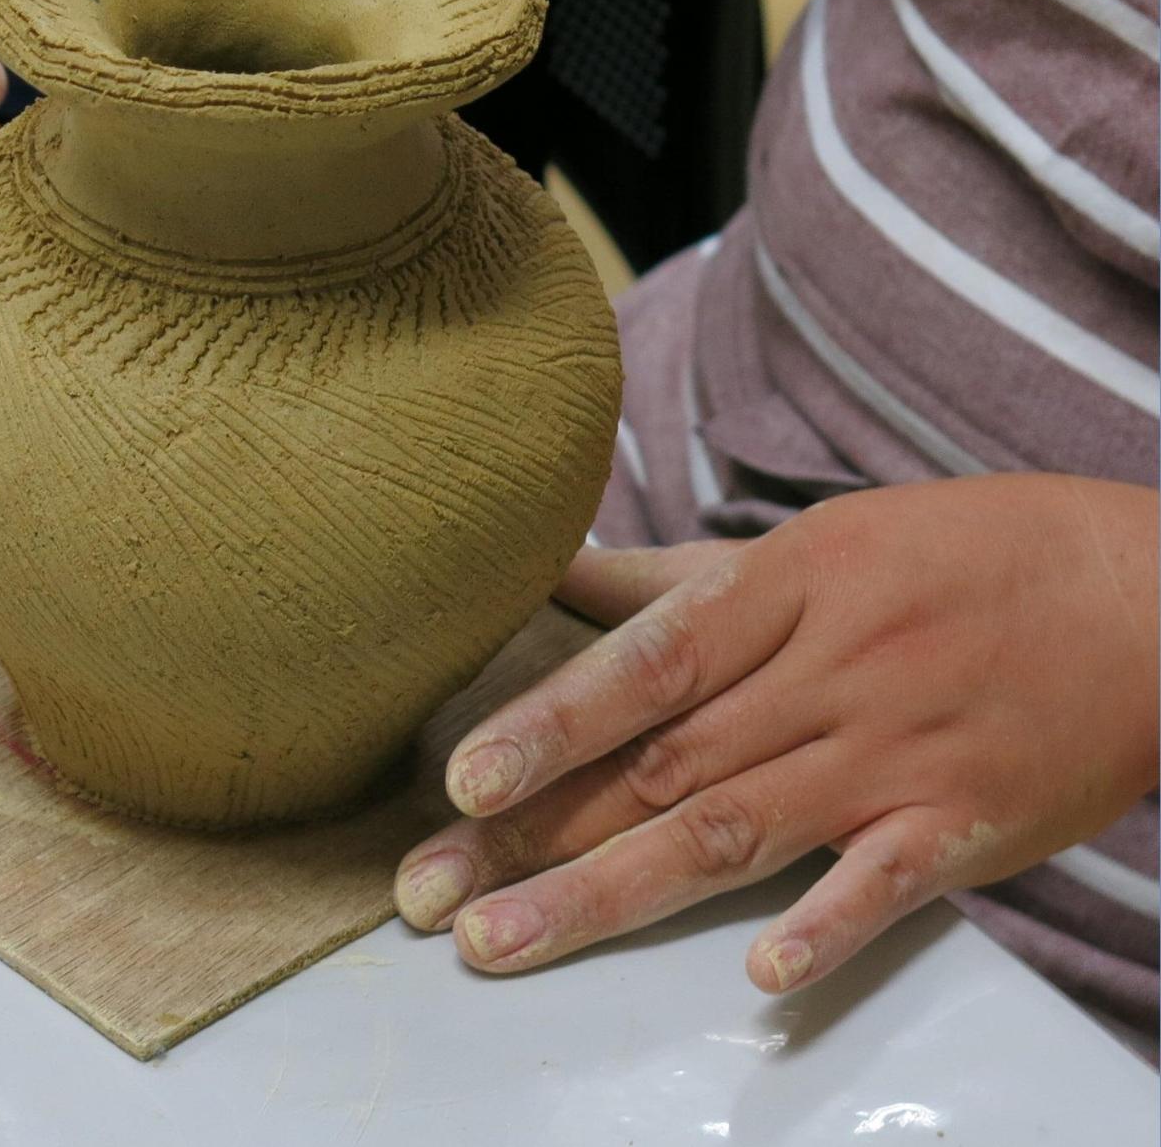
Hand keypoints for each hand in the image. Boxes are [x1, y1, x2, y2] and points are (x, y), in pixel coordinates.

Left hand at [395, 476, 1158, 992]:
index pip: (644, 663)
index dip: (550, 720)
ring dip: (612, 893)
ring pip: (736, 832)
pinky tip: (759, 974)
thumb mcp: (813, 542)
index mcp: (784, 591)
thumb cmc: (957, 558)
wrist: (1147, 593)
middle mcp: (826, 676)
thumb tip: (554, 572)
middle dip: (532, 834)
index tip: (460, 778)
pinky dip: (830, 923)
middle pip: (660, 764)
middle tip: (427, 897)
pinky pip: (892, 881)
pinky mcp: (968, 824)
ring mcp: (896, 755)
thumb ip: (677, 578)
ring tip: (505, 945)